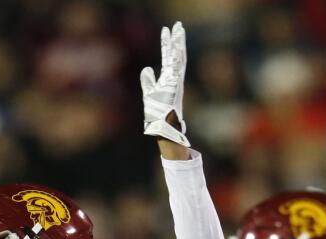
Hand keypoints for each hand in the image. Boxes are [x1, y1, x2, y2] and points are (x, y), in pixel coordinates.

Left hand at [140, 21, 189, 147]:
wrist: (162, 126)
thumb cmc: (157, 113)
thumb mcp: (149, 93)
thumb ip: (147, 80)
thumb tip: (146, 68)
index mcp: (168, 79)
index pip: (168, 57)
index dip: (167, 44)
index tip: (166, 30)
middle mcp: (174, 78)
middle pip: (175, 54)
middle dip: (175, 39)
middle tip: (177, 24)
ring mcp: (176, 81)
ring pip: (179, 58)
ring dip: (179, 44)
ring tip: (179, 29)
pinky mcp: (176, 86)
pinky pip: (178, 69)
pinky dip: (178, 57)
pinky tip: (178, 46)